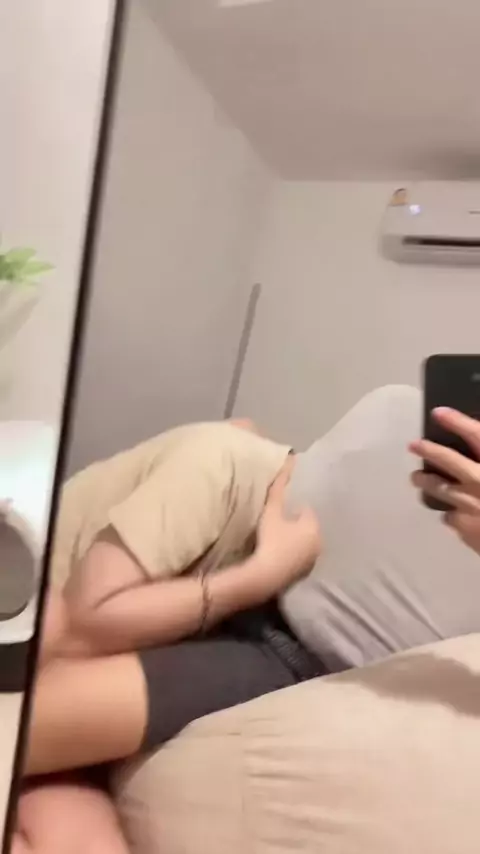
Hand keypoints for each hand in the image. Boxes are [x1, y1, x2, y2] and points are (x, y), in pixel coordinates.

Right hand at [250, 468, 321, 598]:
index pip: (308, 512)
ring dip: (295, 541)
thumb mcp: (272, 511)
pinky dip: (292, 555)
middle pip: (308, 529)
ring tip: (277, 539)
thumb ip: (278, 488)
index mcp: (314, 526)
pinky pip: (299, 559)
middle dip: (297, 526)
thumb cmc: (271, 539)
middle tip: (279, 524)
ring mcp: (312, 561)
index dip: (295, 510)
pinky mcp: (303, 575)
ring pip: (304, 545)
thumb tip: (290, 460)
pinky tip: (278, 555)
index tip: (283, 512)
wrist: (265, 575)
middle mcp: (319, 543)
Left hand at [410, 407, 479, 555]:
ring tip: (417, 478)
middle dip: (429, 450)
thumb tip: (477, 452)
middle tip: (413, 444)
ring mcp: (470, 506)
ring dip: (426, 483)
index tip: (438, 412)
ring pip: (440, 490)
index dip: (457, 422)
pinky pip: (451, 518)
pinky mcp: (465, 529)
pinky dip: (451, 515)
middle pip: (448, 461)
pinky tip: (450, 515)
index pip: (476, 435)